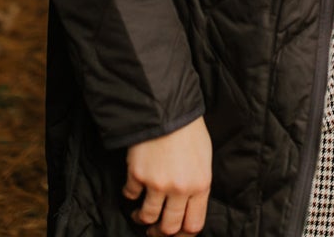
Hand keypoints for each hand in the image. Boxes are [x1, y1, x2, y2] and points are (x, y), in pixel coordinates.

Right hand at [124, 117, 211, 234]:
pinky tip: (132, 189)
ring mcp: (157, 184)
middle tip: (154, 231)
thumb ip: (197, 184)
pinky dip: (129, 195)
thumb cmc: (188, 130)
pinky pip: (130, 195)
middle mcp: (180, 189)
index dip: (182, 235)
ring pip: (147, 217)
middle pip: (169, 227)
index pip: (193, 225)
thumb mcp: (204, 158)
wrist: (167, 108)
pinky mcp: (137, 175)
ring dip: (141, 218)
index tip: (174, 234)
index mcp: (201, 185)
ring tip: (139, 214)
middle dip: (159, 233)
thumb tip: (189, 205)